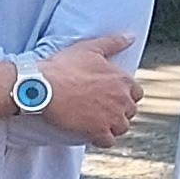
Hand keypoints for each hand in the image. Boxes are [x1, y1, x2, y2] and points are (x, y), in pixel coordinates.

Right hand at [36, 30, 142, 145]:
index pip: (136, 93)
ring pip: (121, 128)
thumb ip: (114, 42)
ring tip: (96, 122)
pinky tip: (91, 134)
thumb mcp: (89, 48)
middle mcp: (122, 100)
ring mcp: (111, 117)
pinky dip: (101, 139)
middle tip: (101, 109)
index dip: (124, 95)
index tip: (111, 95)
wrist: (42, 88)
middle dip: (118, 111)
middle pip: (129, 112)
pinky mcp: (97, 132)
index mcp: (122, 80)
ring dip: (111, 126)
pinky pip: (108, 141)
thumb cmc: (64, 67)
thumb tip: (131, 37)